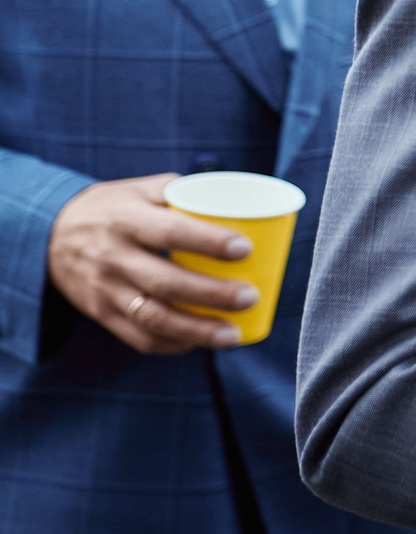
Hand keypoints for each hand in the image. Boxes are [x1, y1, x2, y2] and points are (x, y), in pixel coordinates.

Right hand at [45, 175, 257, 353]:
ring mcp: (105, 289)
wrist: (49, 236)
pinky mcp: (100, 313)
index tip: (245, 249)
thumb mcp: (139, 189)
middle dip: (211, 294)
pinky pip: (136, 336)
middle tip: (249, 296)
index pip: (169, 232)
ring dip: (195, 330)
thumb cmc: (112, 208)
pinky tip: (199, 342)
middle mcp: (113, 257)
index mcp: (126, 220)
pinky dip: (170, 344)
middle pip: (164, 282)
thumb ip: (183, 192)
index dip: (208, 242)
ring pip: (151, 317)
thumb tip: (235, 202)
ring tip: (233, 335)